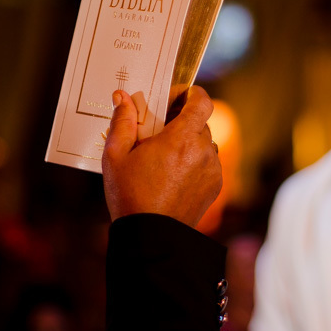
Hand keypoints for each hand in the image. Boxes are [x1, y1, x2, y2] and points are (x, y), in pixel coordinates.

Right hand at [102, 86, 221, 227]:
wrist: (150, 236)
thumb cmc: (130, 196)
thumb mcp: (116, 156)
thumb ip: (122, 122)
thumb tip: (122, 97)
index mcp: (182, 138)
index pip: (202, 101)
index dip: (191, 94)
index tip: (176, 98)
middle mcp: (203, 151)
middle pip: (199, 123)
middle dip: (181, 122)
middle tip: (158, 133)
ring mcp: (212, 170)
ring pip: (204, 144)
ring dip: (188, 144)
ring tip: (164, 158)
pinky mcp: (215, 186)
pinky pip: (207, 163)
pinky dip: (194, 163)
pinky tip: (172, 176)